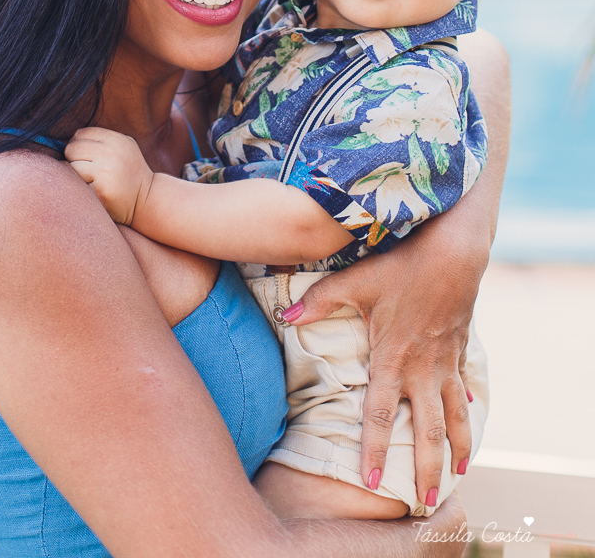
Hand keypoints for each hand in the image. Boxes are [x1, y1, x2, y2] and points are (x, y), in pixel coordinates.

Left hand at [66, 127, 153, 226]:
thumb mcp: (123, 147)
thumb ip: (102, 140)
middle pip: (72, 148)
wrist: (146, 199)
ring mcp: (105, 171)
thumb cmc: (129, 173)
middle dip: (73, 159)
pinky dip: (80, 188)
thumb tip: (69, 141)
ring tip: (91, 180)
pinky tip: (94, 190)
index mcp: (116, 139)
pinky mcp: (100, 190)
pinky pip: (76, 184)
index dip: (78, 144)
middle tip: (86, 170)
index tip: (84, 155)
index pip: (81, 134)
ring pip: (71, 166)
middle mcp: (111, 152)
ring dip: (75, 174)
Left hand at [287, 218, 486, 508]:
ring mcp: (444, 361)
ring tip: (458, 474)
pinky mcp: (458, 349)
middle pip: (425, 430)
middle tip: (426, 503)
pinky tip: (470, 418)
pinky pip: (463, 386)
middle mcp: (422, 368)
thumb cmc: (401, 265)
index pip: (380, 415)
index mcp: (392, 357)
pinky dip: (465, 406)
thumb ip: (320, 300)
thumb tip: (285, 315)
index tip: (373, 484)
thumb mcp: (356, 280)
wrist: (453, 251)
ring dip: (455, 447)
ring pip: (453, 416)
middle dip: (427, 470)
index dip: (375, 451)